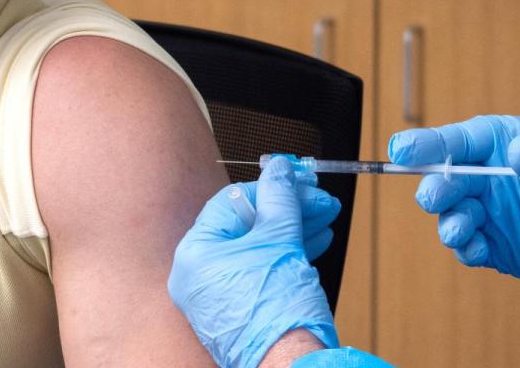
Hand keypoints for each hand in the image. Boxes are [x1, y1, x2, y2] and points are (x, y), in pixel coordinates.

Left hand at [169, 156, 340, 367]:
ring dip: (295, 228)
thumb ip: (278, 199)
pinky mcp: (241, 309)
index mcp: (195, 255)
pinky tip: (316, 240)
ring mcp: (219, 296)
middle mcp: (199, 276)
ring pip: (259, 247)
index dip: (269, 187)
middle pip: (247, 224)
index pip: (230, 202)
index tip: (297, 178)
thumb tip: (279, 171)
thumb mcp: (280, 240)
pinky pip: (263, 269)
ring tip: (324, 217)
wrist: (291, 364)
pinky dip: (289, 253)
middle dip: (288, 208)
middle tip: (318, 198)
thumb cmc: (277, 312)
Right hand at [388, 115, 519, 288]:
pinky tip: (478, 249)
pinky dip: (465, 249)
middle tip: (434, 197)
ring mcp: (488, 211)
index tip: (402, 150)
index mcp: (504, 143)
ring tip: (463, 229)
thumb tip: (517, 152)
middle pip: (443, 177)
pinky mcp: (494, 244)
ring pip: (449, 214)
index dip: (428, 144)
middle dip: (434, 186)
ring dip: (449, 221)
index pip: (458, 140)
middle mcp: (488, 175)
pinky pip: (467, 246)